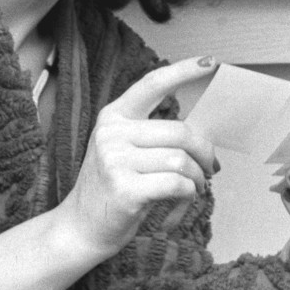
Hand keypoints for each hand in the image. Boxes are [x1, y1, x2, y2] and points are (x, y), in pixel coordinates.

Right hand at [59, 56, 219, 259]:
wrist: (80, 227)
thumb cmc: (111, 188)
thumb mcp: (122, 150)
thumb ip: (153, 135)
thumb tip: (203, 136)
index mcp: (113, 116)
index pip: (152, 84)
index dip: (183, 71)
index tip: (209, 61)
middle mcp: (112, 133)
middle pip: (180, 131)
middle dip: (205, 153)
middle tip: (209, 169)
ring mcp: (115, 160)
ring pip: (182, 160)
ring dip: (198, 179)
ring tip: (193, 188)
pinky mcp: (125, 189)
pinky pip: (177, 184)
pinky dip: (189, 194)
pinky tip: (180, 201)